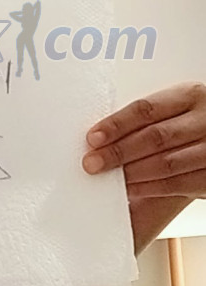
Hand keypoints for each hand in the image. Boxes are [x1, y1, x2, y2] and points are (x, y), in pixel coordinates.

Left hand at [82, 80, 205, 233]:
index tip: (93, 138)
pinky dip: (151, 188)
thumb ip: (147, 118)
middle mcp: (205, 120)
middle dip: (119, 152)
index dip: (117, 124)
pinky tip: (132, 189)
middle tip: (92, 163)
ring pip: (167, 163)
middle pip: (154, 137)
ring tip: (108, 179)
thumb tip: (100, 134)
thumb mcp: (175, 110)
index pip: (146, 109)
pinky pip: (179, 184)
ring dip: (133, 173)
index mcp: (189, 96)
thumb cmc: (188, 123)